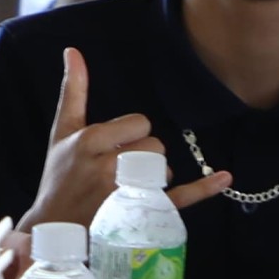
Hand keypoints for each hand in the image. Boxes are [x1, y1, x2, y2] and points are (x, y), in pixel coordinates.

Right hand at [18, 46, 236, 236]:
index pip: (139, 123)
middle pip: (154, 145)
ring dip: (155, 176)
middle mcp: (108, 166)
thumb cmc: (58, 178)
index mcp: (90, 141)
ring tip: (127, 188)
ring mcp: (126, 193)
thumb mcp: (61, 132)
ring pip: (165, 169)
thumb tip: (73, 50)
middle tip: (120, 170)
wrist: (54, 228)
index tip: (114, 147)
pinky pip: (179, 198)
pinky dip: (204, 188)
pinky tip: (224, 178)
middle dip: (143, 155)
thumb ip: (73, 90)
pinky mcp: (140, 214)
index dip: (131, 133)